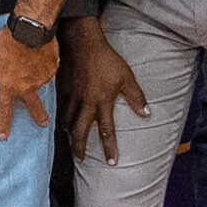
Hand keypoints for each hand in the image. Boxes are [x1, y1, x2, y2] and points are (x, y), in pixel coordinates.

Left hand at [0, 23, 55, 138]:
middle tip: (42, 123)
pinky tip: (39, 55)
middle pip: (34, 107)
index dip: (3, 124)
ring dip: (38, 78)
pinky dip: (44, 65)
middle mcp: (26, 86)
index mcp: (9, 86)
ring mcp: (41, 79)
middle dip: (39, 116)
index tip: (3, 137)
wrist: (30, 30)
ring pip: (40, 83)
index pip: (5, 110)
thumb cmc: (6, 42)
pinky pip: (48, 70)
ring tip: (32, 62)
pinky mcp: (52, 68)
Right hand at [60, 17, 146, 163]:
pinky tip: (62, 121)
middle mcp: (85, 104)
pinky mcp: (62, 90)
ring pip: (67, 122)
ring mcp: (72, 97)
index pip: (107, 131)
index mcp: (102, 102)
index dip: (109, 148)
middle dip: (80, 148)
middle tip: (81, 158)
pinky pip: (59, 109)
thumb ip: (136, 97)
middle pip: (80, 132)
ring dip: (69, 134)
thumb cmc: (106, 59)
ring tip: (71, 140)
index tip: (112, 162)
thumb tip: (146, 113)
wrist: (82, 43)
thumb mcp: (126, 77)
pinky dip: (61, 118)